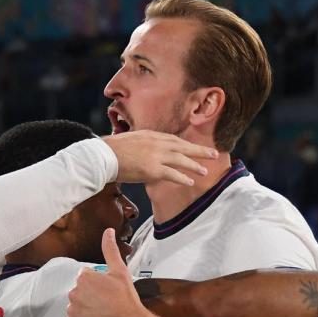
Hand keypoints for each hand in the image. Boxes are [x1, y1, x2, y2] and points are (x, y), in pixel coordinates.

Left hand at [66, 229, 151, 316]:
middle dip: (90, 295)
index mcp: (84, 277)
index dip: (98, 284)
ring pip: (76, 305)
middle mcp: (74, 291)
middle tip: (106, 303)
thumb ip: (110, 250)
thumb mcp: (120, 272)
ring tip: (102, 314)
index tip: (108, 291)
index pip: (86, 277)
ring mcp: (72, 309)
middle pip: (80, 291)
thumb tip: (108, 230)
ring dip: (85, 309)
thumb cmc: (126, 299)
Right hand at [101, 130, 217, 185]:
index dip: (186, 144)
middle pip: (183, 146)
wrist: (103, 156)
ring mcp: (156, 156)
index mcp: (150, 135)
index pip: (173, 139)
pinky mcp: (153, 169)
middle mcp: (156, 143)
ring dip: (195, 165)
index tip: (195, 147)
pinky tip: (191, 181)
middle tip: (214, 153)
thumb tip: (144, 150)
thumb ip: (141, 144)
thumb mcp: (130, 140)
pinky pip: (172, 174)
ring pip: (181, 159)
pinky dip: (183, 177)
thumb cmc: (111, 150)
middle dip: (199, 150)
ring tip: (206, 171)